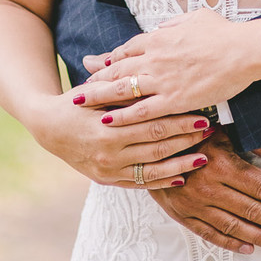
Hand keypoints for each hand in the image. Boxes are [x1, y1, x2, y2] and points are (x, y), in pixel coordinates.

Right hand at [31, 85, 214, 189]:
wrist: (49, 128)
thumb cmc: (78, 102)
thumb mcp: (98, 91)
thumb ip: (125, 88)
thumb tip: (157, 77)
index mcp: (107, 127)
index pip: (152, 124)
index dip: (180, 121)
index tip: (203, 114)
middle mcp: (109, 153)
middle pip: (157, 146)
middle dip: (186, 139)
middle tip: (211, 131)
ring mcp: (109, 170)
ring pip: (152, 169)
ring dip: (181, 163)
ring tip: (205, 156)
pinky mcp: (108, 181)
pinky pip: (140, 183)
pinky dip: (162, 182)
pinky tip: (182, 177)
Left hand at [75, 9, 259, 125]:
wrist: (243, 50)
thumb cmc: (223, 32)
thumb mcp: (194, 18)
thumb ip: (173, 24)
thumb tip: (161, 28)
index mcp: (160, 38)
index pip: (127, 49)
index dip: (111, 60)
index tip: (100, 67)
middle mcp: (155, 58)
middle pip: (117, 69)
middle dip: (97, 79)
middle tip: (81, 88)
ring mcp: (162, 80)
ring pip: (123, 89)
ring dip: (100, 96)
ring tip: (82, 103)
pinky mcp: (173, 99)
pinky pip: (141, 110)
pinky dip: (122, 114)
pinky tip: (107, 119)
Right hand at [148, 133, 260, 254]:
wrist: (147, 145)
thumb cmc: (190, 133)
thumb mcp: (223, 128)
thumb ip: (255, 142)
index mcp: (222, 164)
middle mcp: (210, 188)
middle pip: (252, 210)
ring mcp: (195, 205)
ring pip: (234, 226)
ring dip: (260, 237)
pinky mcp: (183, 215)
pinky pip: (210, 234)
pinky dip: (230, 243)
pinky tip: (249, 248)